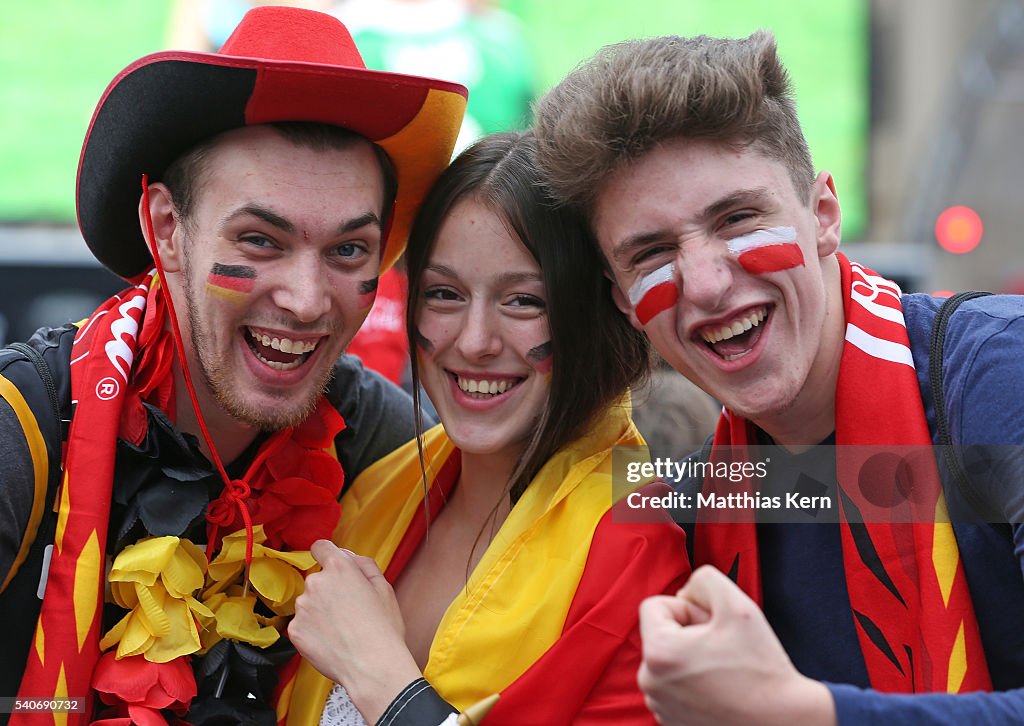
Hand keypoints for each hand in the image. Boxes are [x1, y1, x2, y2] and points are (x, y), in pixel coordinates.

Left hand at [290, 540, 421, 722]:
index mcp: (339, 568)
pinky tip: (331, 640)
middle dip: (329, 590)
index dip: (326, 554)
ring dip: (319, 611)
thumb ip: (364, 565)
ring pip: (309, 603)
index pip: (321, 547)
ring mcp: (303, 607)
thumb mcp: (384, 588)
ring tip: (341, 629)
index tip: (329, 563)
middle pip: (317, 579)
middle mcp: (316, 583)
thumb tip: (349, 557)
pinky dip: (313, 631)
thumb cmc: (382, 629)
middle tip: (348, 610)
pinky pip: (302, 624)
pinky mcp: (295, 630)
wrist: (371, 667)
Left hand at [637, 565, 835, 725]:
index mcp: (658, 652)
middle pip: (662, 632)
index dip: (688, 607)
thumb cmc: (761, 669)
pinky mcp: (670, 719)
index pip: (655, 605)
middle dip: (690, 631)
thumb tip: (686, 591)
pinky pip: (673, 683)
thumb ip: (704, 578)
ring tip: (724, 668)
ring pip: (668, 658)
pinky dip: (693, 679)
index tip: (712, 625)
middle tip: (723, 646)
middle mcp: (650, 682)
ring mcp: (659, 704)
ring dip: (691, 655)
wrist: (783, 722)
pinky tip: (721, 687)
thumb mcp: (736, 603)